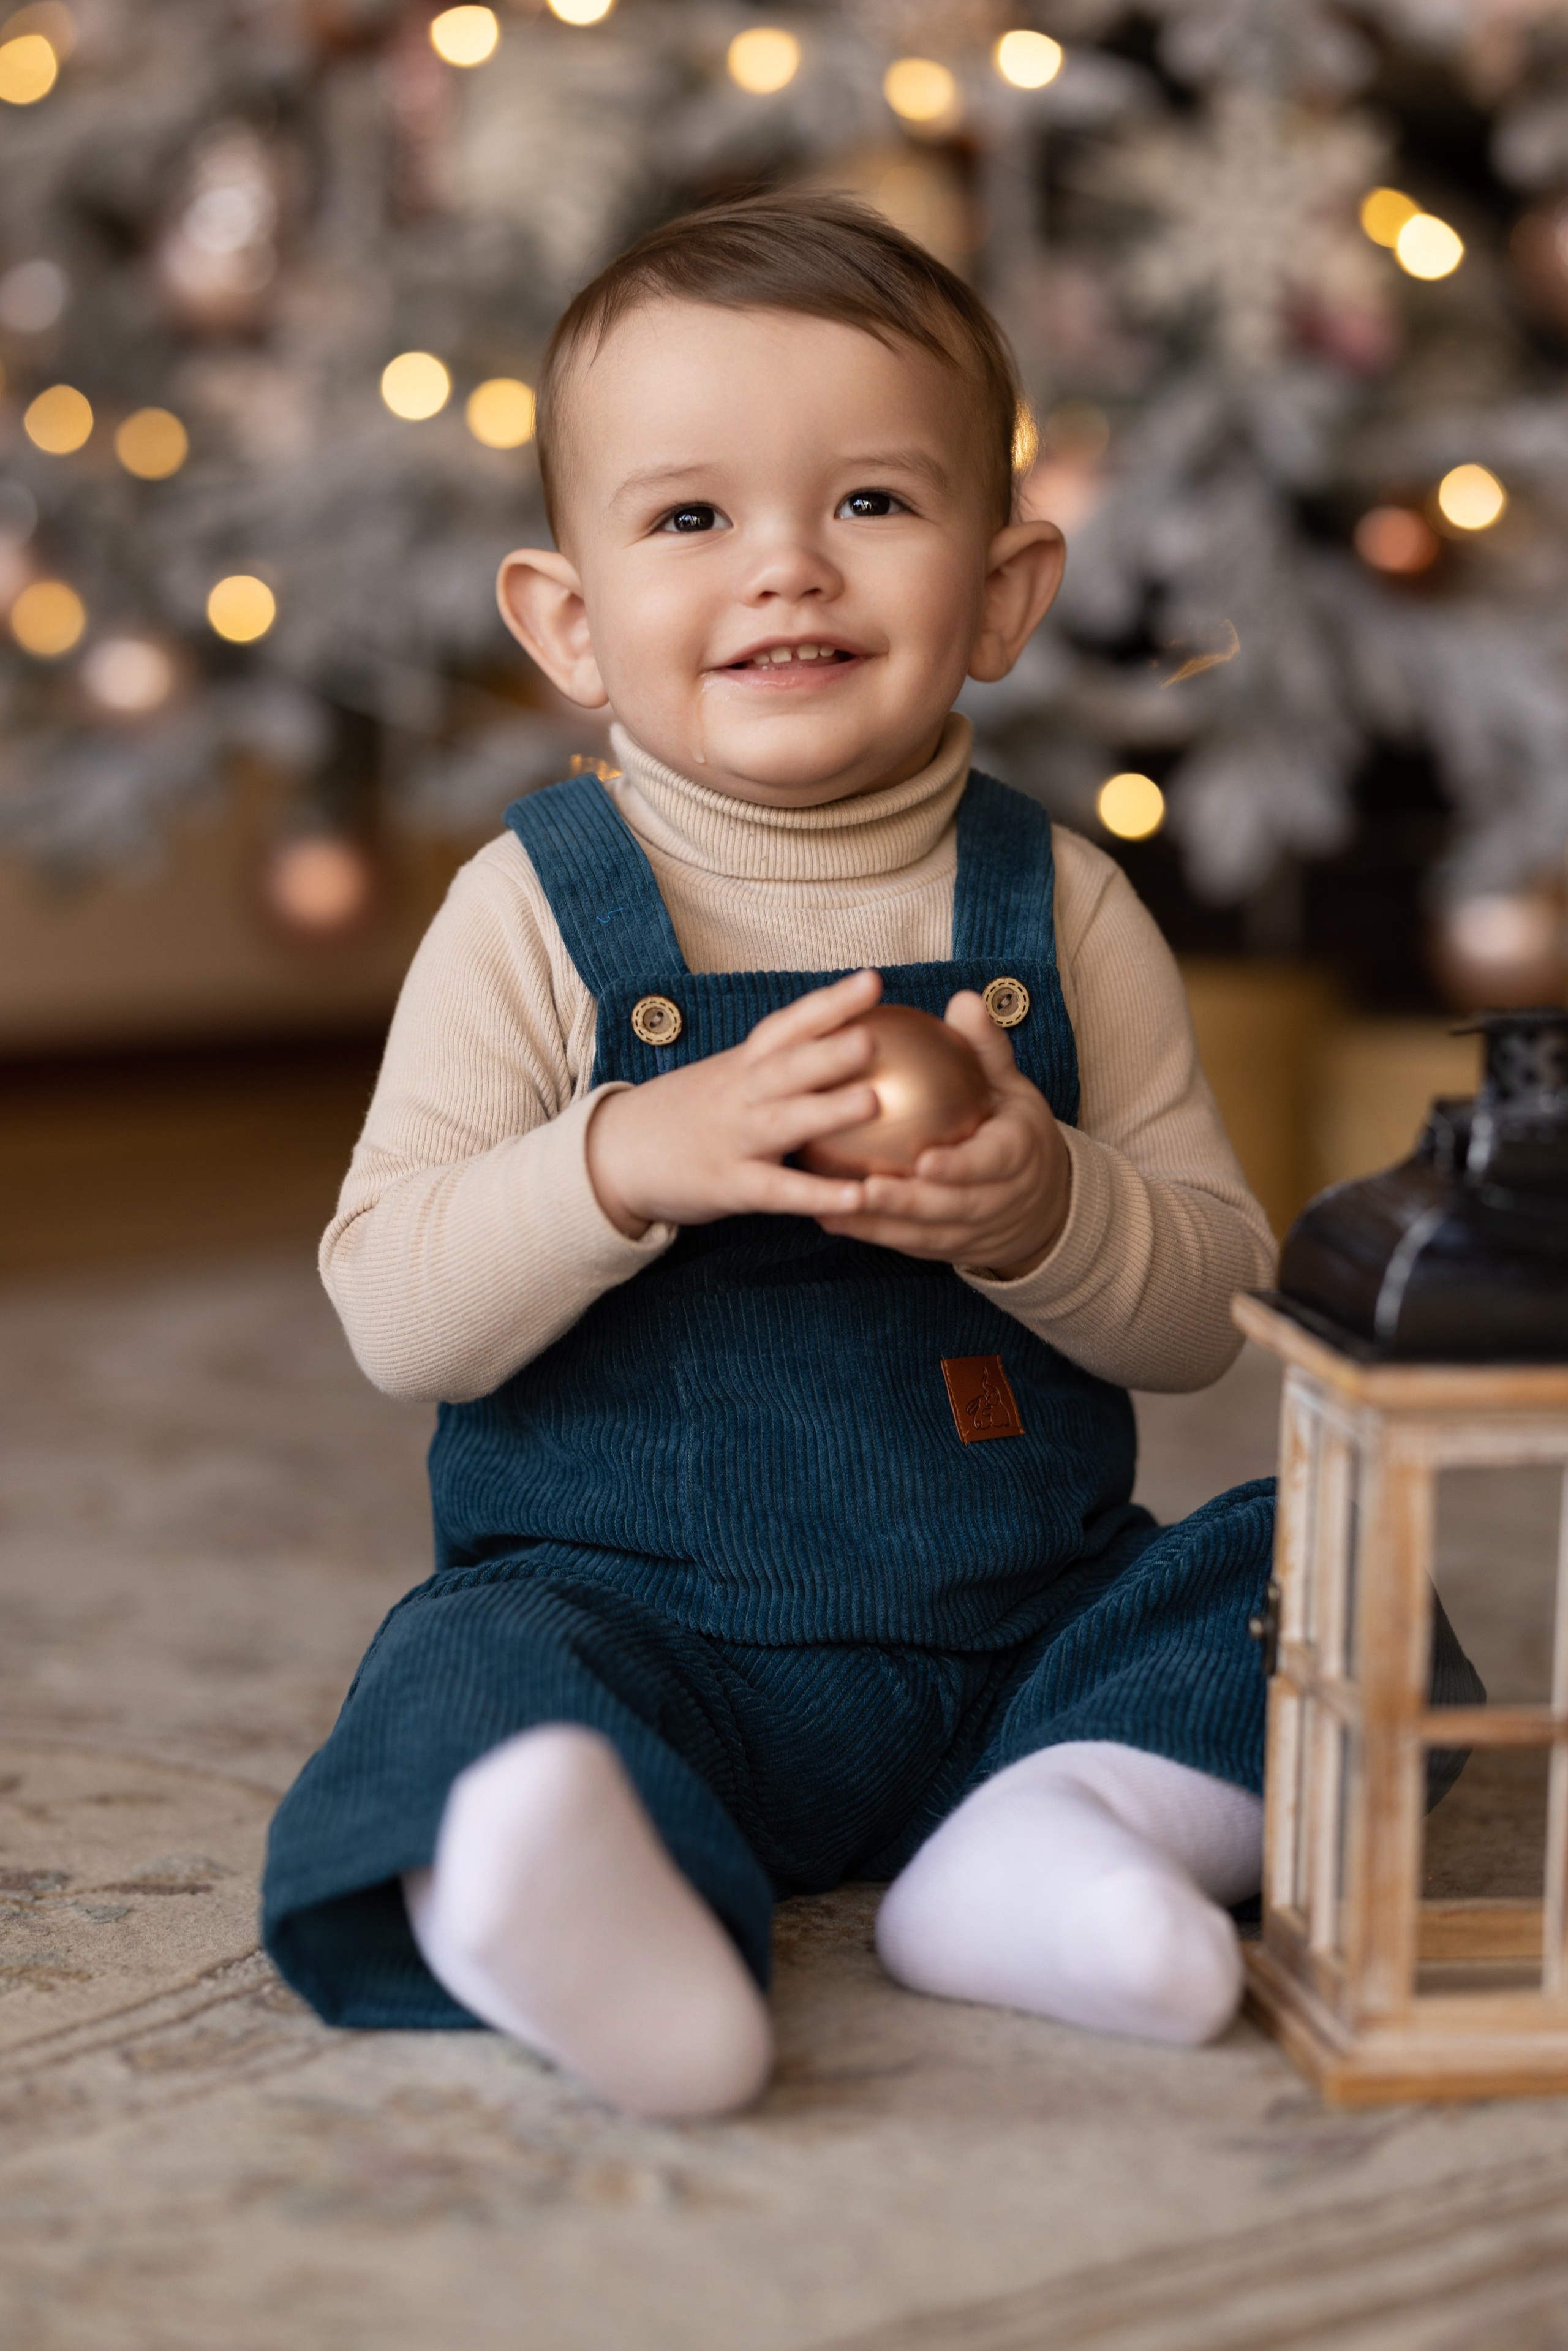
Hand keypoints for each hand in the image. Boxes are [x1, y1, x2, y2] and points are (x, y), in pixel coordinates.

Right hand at [586, 969, 884, 1237]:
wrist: (618, 1154)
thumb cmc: (694, 1111)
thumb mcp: (733, 1075)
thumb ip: (785, 1062)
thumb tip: (856, 1039)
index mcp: (745, 1062)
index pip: (789, 1024)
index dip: (831, 1002)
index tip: (873, 980)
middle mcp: (741, 1093)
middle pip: (786, 1065)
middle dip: (828, 1049)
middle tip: (872, 1037)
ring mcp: (734, 1139)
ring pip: (784, 1121)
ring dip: (827, 1111)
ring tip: (874, 1102)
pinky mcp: (729, 1185)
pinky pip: (777, 1190)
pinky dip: (815, 1194)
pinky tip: (857, 1197)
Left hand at [815, 990, 1070, 1277]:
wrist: (1043, 1199)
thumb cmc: (1012, 1126)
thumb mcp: (1010, 1085)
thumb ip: (985, 1047)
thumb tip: (963, 999)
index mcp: (1018, 1155)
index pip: (991, 1164)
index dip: (961, 1167)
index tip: (926, 1161)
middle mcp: (999, 1199)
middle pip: (954, 1207)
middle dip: (911, 1203)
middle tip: (867, 1189)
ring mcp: (972, 1230)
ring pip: (926, 1232)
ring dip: (881, 1224)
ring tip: (834, 1206)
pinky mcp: (945, 1248)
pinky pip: (906, 1242)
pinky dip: (871, 1233)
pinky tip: (828, 1216)